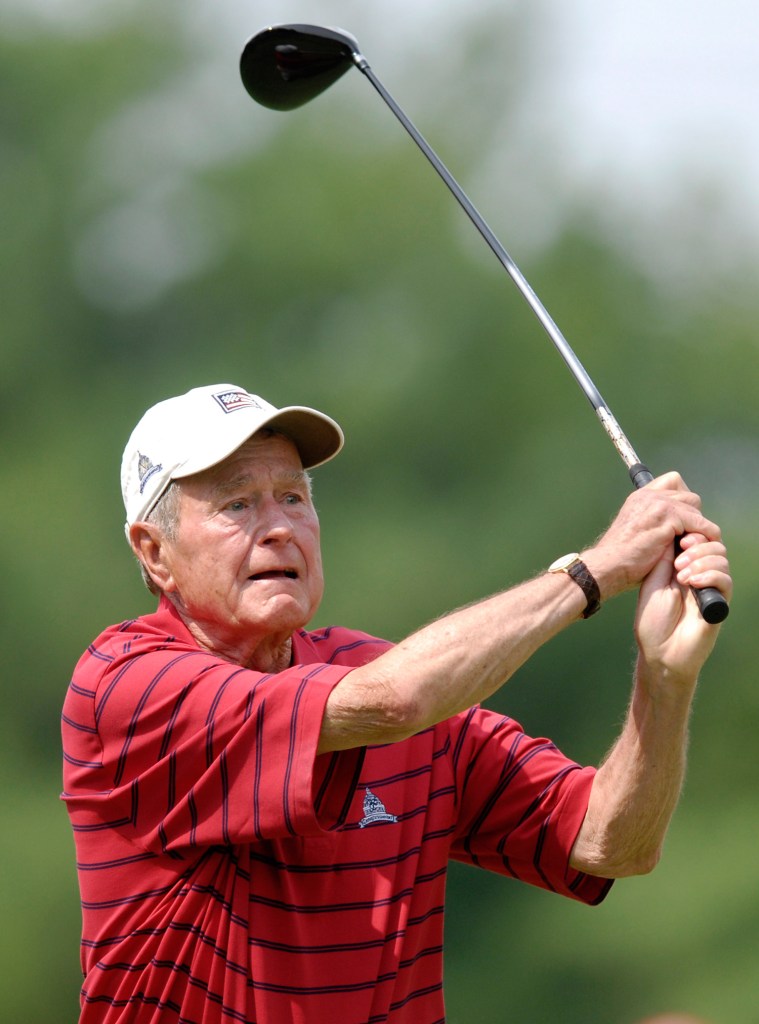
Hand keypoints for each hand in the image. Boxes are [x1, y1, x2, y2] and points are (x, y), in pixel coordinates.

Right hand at [583, 472, 722, 600]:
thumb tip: (680, 527)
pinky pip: (700, 523)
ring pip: (695, 508)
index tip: (684, 520)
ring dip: (700, 527)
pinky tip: (704, 547)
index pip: (673, 481)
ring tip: (696, 545)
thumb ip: (654, 521)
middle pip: (689, 495)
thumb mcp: (636, 531)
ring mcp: (658, 505)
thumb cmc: (621, 558)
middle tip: (690, 537)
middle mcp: (649, 496)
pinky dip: (706, 535)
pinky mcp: (667, 519)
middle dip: (694, 516)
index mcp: (640, 497)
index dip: (683, 500)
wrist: (608, 566)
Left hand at [635, 531, 731, 680]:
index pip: (697, 542)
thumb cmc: (653, 622)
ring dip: (701, 561)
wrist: (661, 653)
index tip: (680, 541)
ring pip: (722, 560)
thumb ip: (665, 561)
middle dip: (697, 546)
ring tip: (682, 577)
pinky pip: (725, 581)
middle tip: (679, 563)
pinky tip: (693, 583)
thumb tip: (672, 534)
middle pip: (714, 546)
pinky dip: (710, 575)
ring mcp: (710, 589)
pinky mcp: (719, 604)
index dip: (692, 536)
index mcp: (682, 570)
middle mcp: (699, 576)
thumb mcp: (653, 584)